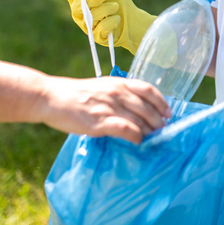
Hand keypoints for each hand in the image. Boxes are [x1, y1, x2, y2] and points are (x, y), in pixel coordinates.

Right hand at [37, 76, 171, 143]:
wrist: (52, 98)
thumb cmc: (77, 94)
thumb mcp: (102, 87)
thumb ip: (120, 95)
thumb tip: (137, 108)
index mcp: (119, 83)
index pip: (148, 89)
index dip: (162, 102)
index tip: (169, 113)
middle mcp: (117, 93)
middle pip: (147, 108)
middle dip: (158, 121)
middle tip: (163, 131)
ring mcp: (110, 107)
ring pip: (139, 120)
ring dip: (149, 131)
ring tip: (153, 139)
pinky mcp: (100, 121)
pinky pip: (126, 129)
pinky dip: (136, 136)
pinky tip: (138, 141)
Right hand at [65, 0, 155, 54]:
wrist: (133, 18)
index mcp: (79, 0)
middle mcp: (80, 14)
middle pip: (79, 5)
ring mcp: (88, 27)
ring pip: (92, 16)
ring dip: (107, 8)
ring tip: (116, 6)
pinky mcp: (98, 37)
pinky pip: (101, 28)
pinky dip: (112, 21)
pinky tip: (117, 19)